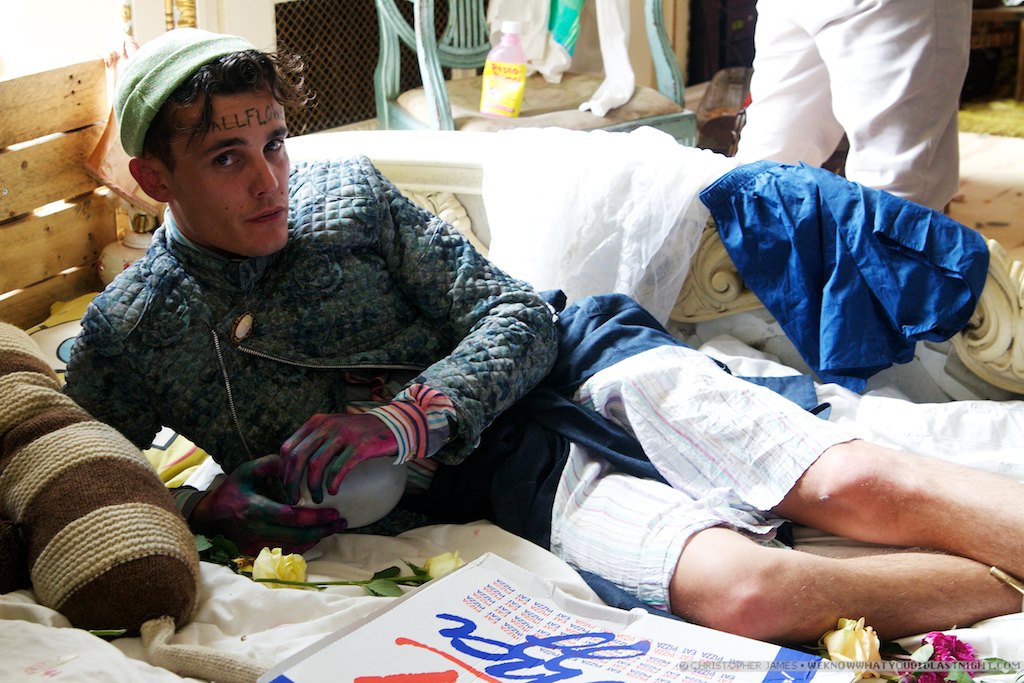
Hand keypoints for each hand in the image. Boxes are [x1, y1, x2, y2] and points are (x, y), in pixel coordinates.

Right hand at [190, 454, 347, 554]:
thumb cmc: (231, 491)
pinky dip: (304, 545)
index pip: (290, 517)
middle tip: (341, 522)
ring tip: (335, 528)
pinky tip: (317, 535)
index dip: (314, 517)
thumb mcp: (246, 471)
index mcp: (254, 508)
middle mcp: (256, 530)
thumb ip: (271, 464)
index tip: (334, 511)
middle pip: (297, 536)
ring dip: (317, 539)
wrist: (209, 518)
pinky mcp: (257, 552)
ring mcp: (256, 544)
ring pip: (294, 547)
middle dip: (323, 530)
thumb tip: (295, 460)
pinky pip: (286, 552)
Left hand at [280, 412, 398, 504]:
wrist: (394, 425)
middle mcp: (327, 426)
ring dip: (312, 487)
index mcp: (317, 422)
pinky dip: (332, 484)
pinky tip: (333, 492)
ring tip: (317, 499)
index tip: (286, 486)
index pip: (287, 447)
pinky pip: (338, 469)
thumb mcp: (333, 429)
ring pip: (316, 465)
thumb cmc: (360, 432)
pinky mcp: (359, 447)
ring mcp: (343, 435)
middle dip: (292, 482)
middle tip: (294, 499)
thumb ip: (314, 441)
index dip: (283, 470)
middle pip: (297, 458)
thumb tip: (290, 466)